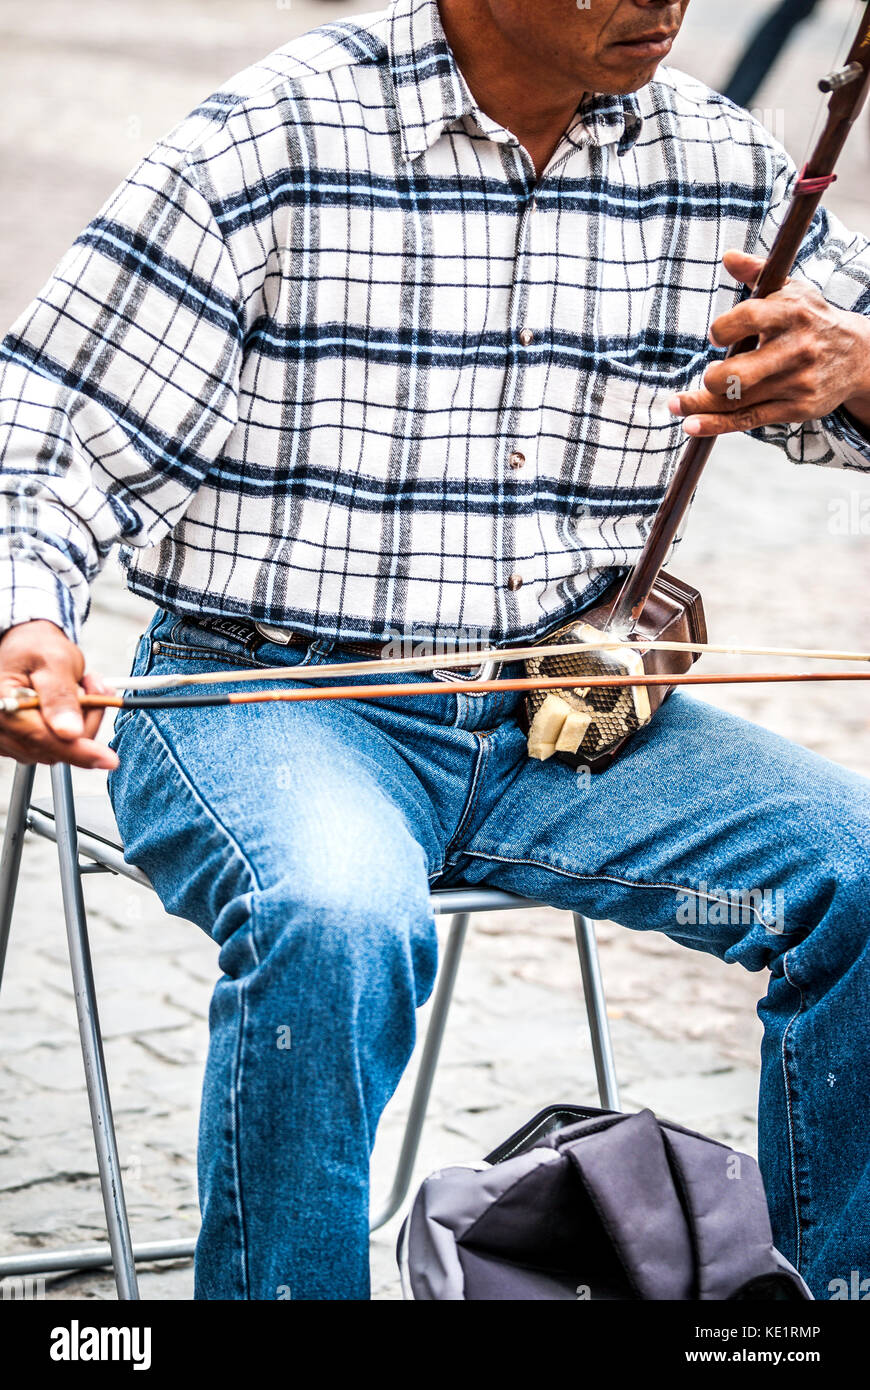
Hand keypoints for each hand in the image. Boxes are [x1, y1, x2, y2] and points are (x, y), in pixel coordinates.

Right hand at [0, 620, 117, 769]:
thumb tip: (70, 732)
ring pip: (61, 749)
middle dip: (85, 720)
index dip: (79, 751)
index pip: (44, 739)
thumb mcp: (54, 662)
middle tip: (92, 686)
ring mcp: (11, 738)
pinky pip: (57, 746)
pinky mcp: (22, 742)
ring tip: (79, 689)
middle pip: (58, 747)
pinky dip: (72, 728)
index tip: (108, 759)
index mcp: (6, 706)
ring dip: (81, 722)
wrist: (25, 646)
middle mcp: (3, 727)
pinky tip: (71, 704)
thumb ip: (61, 696)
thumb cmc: (34, 648)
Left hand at [667, 250, 869, 437]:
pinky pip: (748, 420)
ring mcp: (796, 383)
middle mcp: (796, 350)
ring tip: (675, 404)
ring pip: (739, 400)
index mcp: (792, 314)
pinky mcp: (796, 409)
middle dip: (715, 378)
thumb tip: (728, 257)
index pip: (750, 319)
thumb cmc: (813, 320)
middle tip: (708, 374)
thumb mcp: (793, 290)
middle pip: (741, 372)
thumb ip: (759, 273)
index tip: (715, 335)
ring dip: (700, 405)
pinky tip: (691, 425)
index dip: (725, 328)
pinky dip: (716, 425)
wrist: (859, 357)